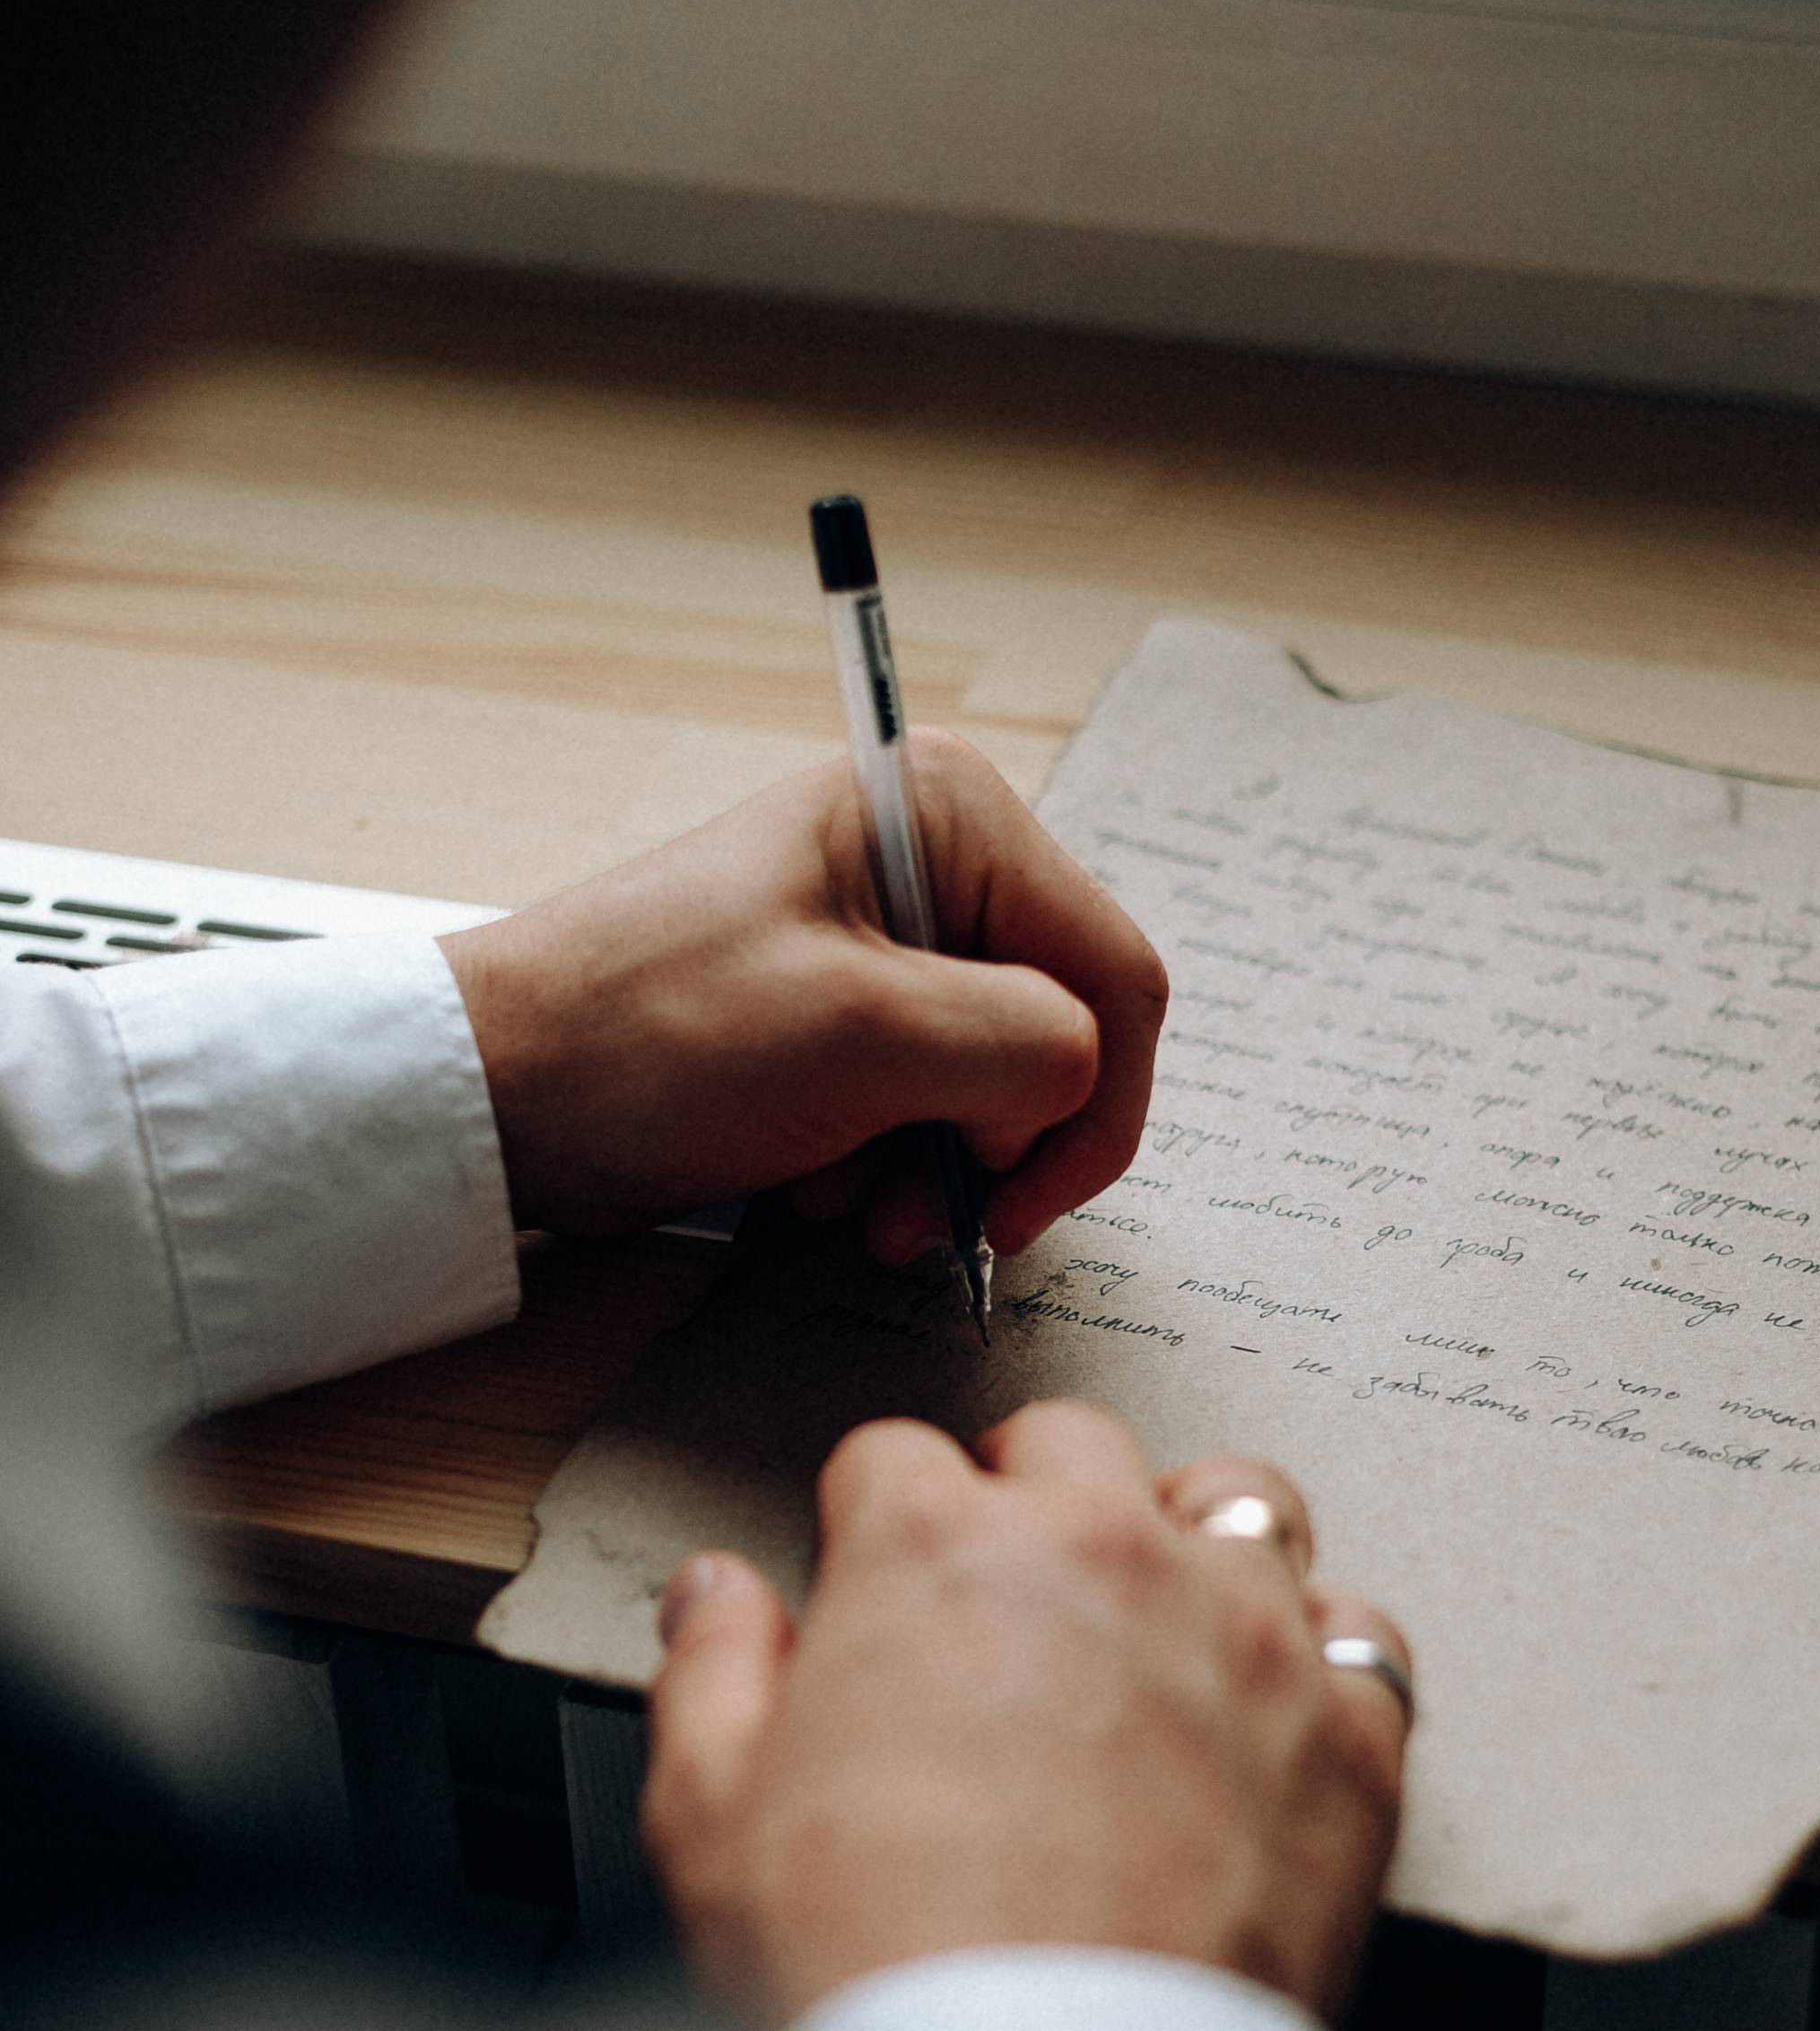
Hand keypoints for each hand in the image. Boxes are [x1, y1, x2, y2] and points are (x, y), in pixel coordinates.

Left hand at [438, 734, 1166, 1254]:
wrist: (498, 1093)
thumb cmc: (649, 1035)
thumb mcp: (864, 1033)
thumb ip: (1022, 1048)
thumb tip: (1076, 1084)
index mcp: (951, 815)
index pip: (1111, 973)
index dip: (1091, 1105)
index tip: (1019, 1200)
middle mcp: (933, 860)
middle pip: (1062, 1034)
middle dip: (997, 1144)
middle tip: (921, 1215)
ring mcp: (890, 941)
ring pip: (1000, 1086)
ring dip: (935, 1168)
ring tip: (845, 1200)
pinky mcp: (847, 1014)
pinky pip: (931, 1106)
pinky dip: (889, 1164)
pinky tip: (814, 1180)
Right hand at [640, 1402, 1410, 2030]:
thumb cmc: (875, 1976)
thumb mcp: (710, 1819)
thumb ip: (713, 1672)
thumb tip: (716, 1596)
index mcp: (940, 1549)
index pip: (896, 1458)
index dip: (872, 1522)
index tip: (874, 1580)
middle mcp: (1107, 1553)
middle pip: (1075, 1443)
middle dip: (1029, 1492)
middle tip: (1007, 1590)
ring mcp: (1247, 1635)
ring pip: (1241, 1503)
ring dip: (1191, 1543)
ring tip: (1157, 1622)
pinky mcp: (1349, 1737)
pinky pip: (1363, 1641)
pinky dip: (1318, 1665)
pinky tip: (1270, 1719)